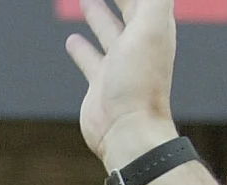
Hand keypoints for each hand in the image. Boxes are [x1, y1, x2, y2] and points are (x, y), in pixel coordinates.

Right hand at [66, 0, 179, 166]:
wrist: (127, 130)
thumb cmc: (140, 81)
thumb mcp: (150, 27)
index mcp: (154, 27)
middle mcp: (139, 43)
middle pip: (129, 8)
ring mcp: (119, 63)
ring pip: (108, 30)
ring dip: (98, 15)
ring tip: (86, 1)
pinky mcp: (100, 82)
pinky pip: (89, 58)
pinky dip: (81, 48)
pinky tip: (71, 40)